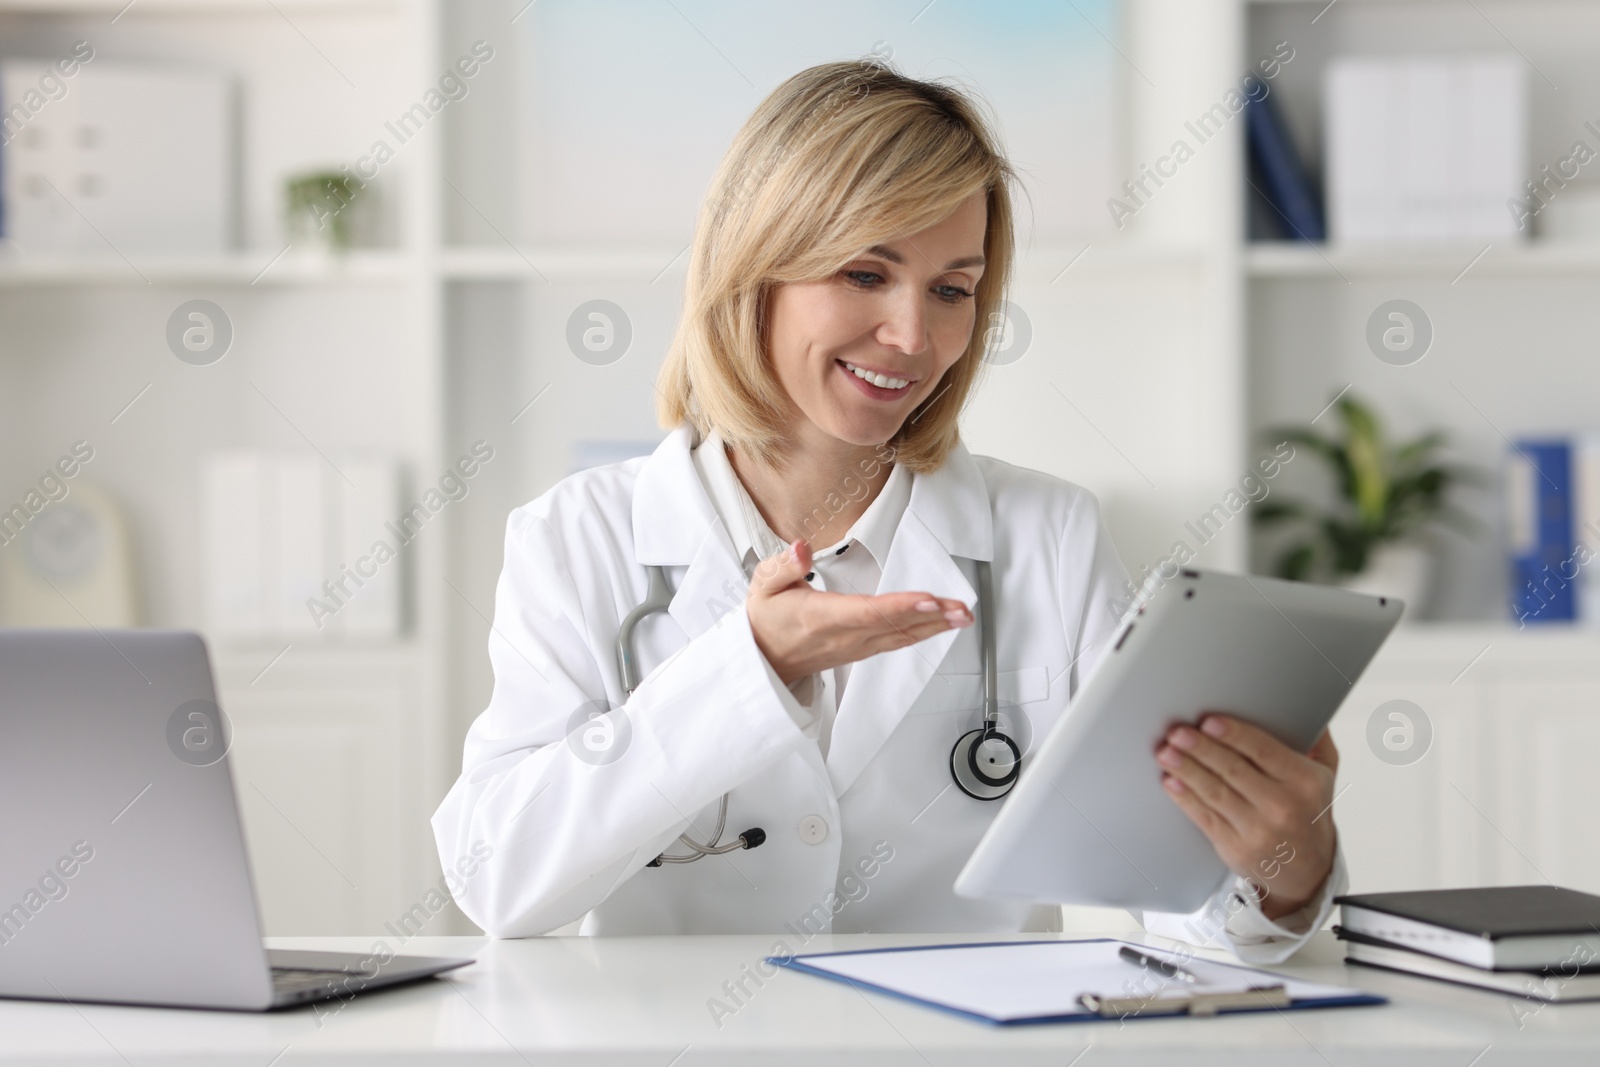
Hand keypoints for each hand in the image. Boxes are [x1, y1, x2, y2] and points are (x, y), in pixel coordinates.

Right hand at [746, 539, 972, 685]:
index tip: (927, 600)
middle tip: (961, 608)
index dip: (899, 607)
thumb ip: (783, 566)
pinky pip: (896, 643)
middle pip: (893, 627)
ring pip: (900, 638)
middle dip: (931, 617)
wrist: (762, 660)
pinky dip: (922, 633)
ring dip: (934, 627)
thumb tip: (800, 548)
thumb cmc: (766, 621)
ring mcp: (854, 647)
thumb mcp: (763, 586)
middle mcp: (843, 636)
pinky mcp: (862, 651)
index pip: (865, 612)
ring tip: (962, 616)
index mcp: (820, 618)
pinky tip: (940, 625)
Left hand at [1155, 714, 1338, 921]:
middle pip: (1233, 770)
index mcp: (1304, 782)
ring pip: (1214, 792)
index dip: (1234, 735)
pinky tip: (1170, 781)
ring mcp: (1257, 830)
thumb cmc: (1309, 813)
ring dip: (1186, 770)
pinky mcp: (1234, 847)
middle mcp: (1282, 806)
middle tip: (1178, 732)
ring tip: (1166, 752)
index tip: (1210, 722)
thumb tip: (1308, 706)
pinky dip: (1184, 798)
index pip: (1264, 751)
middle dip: (1201, 748)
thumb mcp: (1325, 776)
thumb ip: (1316, 741)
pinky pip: (1204, 816)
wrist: (1308, 870)